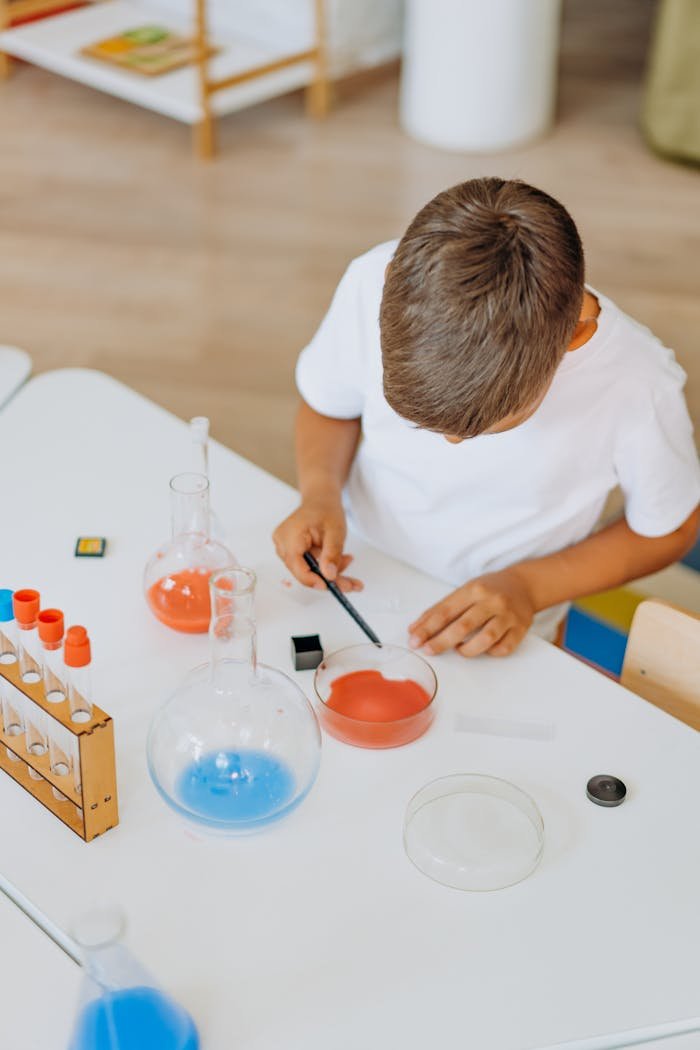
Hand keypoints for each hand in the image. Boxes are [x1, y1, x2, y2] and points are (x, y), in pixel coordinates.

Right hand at [272, 497, 362, 592]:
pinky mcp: (292, 552)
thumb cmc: (326, 510)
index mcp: (289, 535)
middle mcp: (282, 543)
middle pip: (304, 571)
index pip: (296, 565)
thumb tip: (329, 575)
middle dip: (329, 577)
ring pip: (309, 571)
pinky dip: (326, 566)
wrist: (321, 501)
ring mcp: (285, 548)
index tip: (331, 586)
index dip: (313, 579)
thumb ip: (332, 553)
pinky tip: (341, 560)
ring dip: (330, 571)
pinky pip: (310, 566)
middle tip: (352, 584)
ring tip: (348, 561)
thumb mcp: (335, 531)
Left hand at [408, 569, 534, 657]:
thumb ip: (440, 609)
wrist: (524, 585)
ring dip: (468, 650)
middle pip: (463, 626)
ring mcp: (508, 615)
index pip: (446, 611)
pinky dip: (491, 653)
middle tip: (429, 650)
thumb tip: (415, 629)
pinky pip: (504, 648)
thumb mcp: (465, 591)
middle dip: (442, 641)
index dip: (428, 627)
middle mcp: (491, 601)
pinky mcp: (521, 628)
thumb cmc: (490, 589)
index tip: (415, 640)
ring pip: (486, 639)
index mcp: (474, 590)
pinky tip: (484, 649)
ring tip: (459, 650)